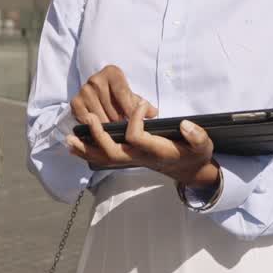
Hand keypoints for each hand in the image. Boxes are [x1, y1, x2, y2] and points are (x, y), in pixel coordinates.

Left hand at [66, 101, 218, 187]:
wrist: (189, 169)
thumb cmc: (195, 154)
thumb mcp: (203, 144)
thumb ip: (196, 135)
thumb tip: (185, 124)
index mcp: (157, 151)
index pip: (137, 136)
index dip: (136, 118)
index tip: (141, 104)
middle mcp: (140, 158)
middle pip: (113, 152)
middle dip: (99, 136)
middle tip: (90, 118)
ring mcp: (132, 160)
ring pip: (104, 159)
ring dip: (86, 148)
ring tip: (69, 137)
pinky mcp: (127, 159)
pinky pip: (103, 159)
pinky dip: (87, 152)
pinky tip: (74, 145)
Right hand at [69, 64, 158, 123]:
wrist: (96, 89)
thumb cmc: (117, 94)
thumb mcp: (130, 95)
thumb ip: (142, 104)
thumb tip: (153, 112)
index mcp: (112, 73)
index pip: (123, 94)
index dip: (130, 110)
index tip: (135, 122)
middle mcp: (96, 79)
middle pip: (112, 109)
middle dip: (120, 122)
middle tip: (125, 130)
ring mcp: (84, 90)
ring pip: (100, 117)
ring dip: (108, 127)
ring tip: (114, 131)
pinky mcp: (75, 102)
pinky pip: (87, 121)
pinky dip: (95, 127)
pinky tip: (101, 130)